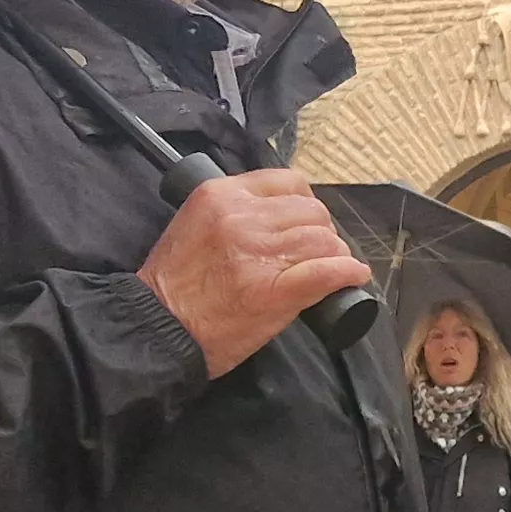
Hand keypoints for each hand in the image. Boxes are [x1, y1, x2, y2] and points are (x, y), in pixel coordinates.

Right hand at [135, 167, 372, 378]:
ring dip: (335, 254)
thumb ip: (232, 212)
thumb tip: (278, 215)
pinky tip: (353, 277)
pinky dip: (348, 273)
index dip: (304, 205)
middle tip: (316, 253)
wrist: (157, 328)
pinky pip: (328, 271)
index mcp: (222, 195)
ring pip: (324, 239)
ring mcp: (260, 253)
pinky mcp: (276, 291)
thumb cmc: (172, 284)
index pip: (288, 183)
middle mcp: (243, 217)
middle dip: (321, 231)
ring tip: (332, 269)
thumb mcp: (194, 224)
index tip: (304, 224)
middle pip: (311, 211)